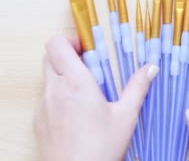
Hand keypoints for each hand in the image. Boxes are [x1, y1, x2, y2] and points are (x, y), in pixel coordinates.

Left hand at [34, 35, 158, 160]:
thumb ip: (137, 88)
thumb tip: (150, 68)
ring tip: (85, 93)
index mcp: (75, 83)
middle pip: (49, 57)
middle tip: (88, 67)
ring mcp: (43, 106)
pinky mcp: (38, 121)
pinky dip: (57, 98)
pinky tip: (75, 115)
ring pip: (47, 78)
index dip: (69, 40)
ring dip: (62, 77)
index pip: (56, 44)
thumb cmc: (99, 150)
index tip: (86, 47)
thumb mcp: (125, 117)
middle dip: (66, 56)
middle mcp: (54, 90)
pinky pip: (45, 99)